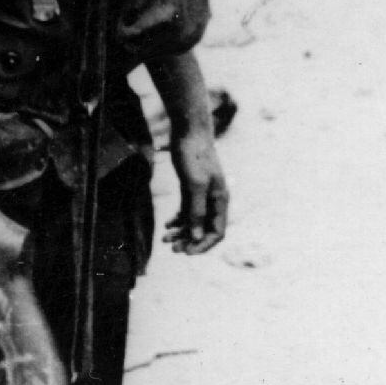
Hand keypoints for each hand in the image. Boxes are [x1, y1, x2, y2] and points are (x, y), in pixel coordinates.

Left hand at [166, 129, 226, 253]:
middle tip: (172, 249)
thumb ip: (196, 211)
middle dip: (189, 241)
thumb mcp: (194, 184)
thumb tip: (198, 236)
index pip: (217, 232)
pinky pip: (187, 211)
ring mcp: (203, 194)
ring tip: (165, 239)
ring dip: (181, 232)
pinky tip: (166, 225)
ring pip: (194, 221)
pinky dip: (178, 220)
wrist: (189, 131)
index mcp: (220, 200)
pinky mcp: (192, 188)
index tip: (187, 252)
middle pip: (204, 230)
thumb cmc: (194, 156)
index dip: (203, 245)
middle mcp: (214, 200)